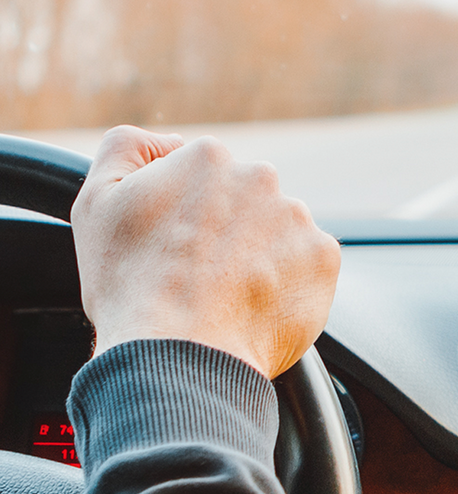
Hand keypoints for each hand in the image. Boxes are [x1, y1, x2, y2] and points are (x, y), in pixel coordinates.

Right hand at [71, 126, 341, 380]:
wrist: (179, 353)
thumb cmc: (131, 284)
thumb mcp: (96, 202)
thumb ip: (125, 149)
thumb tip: (168, 141)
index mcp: (208, 158)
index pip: (202, 179)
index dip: (184, 216)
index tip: (172, 247)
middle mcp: (261, 177)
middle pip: (244, 203)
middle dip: (226, 233)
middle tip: (198, 275)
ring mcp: (298, 217)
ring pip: (277, 234)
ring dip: (258, 258)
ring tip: (226, 296)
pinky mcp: (324, 257)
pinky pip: (306, 267)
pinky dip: (286, 285)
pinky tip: (254, 306)